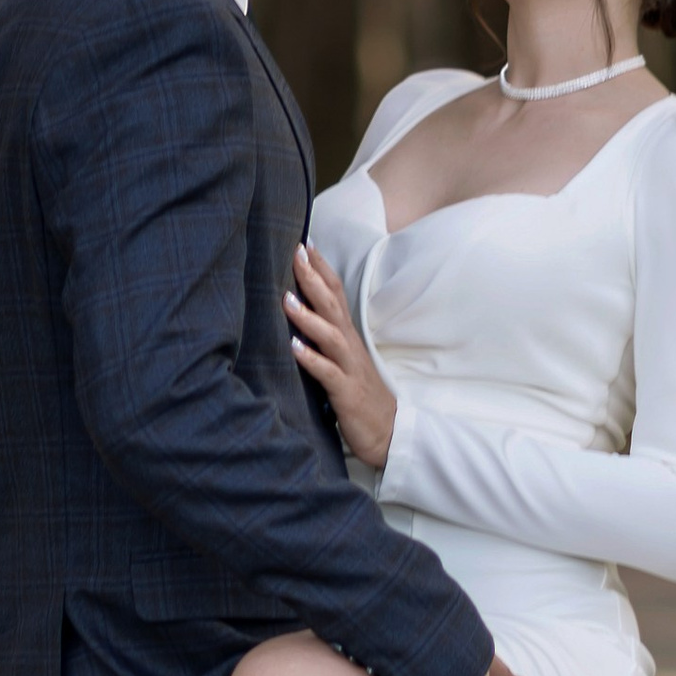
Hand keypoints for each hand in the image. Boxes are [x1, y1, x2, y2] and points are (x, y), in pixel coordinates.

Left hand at [288, 243, 396, 464]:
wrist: (389, 432)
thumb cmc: (361, 395)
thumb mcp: (343, 360)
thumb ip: (326, 337)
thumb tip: (298, 315)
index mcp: (348, 336)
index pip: (336, 294)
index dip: (322, 268)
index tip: (305, 243)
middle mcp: (350, 346)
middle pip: (333, 305)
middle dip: (314, 278)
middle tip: (296, 252)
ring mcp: (349, 368)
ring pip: (330, 336)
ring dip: (308, 316)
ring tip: (286, 298)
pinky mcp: (346, 392)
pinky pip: (328, 373)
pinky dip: (311, 359)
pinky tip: (293, 348)